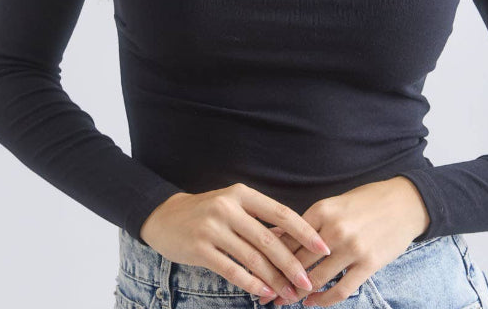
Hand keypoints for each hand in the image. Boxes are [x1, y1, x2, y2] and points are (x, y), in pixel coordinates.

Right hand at [139, 183, 332, 302]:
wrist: (165, 217)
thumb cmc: (207, 212)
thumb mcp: (233, 206)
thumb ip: (258, 219)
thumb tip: (293, 242)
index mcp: (241, 194)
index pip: (280, 213)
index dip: (304, 231)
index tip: (323, 247)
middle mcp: (228, 208)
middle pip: (269, 240)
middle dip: (292, 264)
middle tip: (309, 282)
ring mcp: (213, 228)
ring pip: (252, 258)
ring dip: (275, 279)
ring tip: (290, 294)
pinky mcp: (200, 249)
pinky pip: (232, 270)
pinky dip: (252, 283)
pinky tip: (265, 292)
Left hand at [261, 178, 430, 306]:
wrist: (404, 202)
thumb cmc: (365, 201)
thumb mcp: (334, 204)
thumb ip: (308, 222)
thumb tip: (276, 235)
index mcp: (323, 210)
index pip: (290, 238)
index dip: (271, 257)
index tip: (257, 270)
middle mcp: (335, 230)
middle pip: (299, 260)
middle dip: (279, 279)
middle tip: (265, 295)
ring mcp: (352, 248)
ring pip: (317, 278)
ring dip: (298, 293)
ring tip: (284, 301)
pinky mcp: (369, 264)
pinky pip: (342, 288)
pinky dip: (324, 299)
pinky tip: (313, 303)